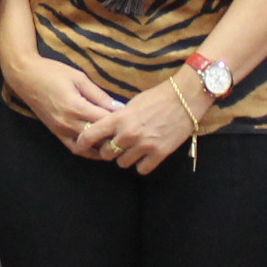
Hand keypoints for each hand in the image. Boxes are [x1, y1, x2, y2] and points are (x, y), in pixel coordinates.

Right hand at [3, 51, 119, 148]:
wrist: (25, 77)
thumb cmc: (52, 72)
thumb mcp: (79, 78)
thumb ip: (99, 95)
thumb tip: (119, 107)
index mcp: (76, 107)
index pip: (104, 121)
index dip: (120, 122)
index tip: (132, 119)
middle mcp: (68, 123)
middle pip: (98, 137)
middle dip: (114, 137)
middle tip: (128, 134)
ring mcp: (61, 130)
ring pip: (87, 148)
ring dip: (102, 148)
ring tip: (116, 143)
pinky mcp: (56, 133)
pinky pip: (74, 148)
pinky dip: (88, 151)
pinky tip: (99, 148)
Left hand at [79, 78, 196, 174]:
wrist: (185, 98)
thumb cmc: (158, 97)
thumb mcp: (132, 103)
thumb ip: (118, 118)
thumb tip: (107, 128)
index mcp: (119, 118)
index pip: (91, 134)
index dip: (83, 142)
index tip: (81, 145)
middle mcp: (129, 134)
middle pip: (106, 153)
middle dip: (109, 150)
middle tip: (116, 145)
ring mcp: (144, 145)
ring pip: (122, 163)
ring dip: (126, 158)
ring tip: (134, 149)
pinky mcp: (159, 153)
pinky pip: (142, 169)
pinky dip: (142, 164)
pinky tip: (146, 156)